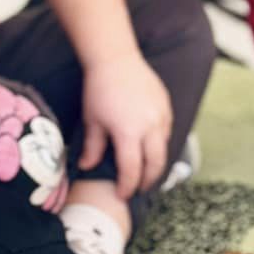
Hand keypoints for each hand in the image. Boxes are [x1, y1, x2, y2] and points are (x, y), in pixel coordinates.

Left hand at [79, 50, 174, 198]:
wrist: (115, 58)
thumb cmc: (99, 89)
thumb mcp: (92, 120)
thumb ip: (93, 147)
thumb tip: (87, 167)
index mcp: (129, 132)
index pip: (132, 170)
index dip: (127, 186)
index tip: (122, 194)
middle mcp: (150, 126)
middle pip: (155, 165)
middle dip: (147, 181)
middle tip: (138, 189)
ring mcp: (161, 115)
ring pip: (164, 148)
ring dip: (155, 163)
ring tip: (145, 171)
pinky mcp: (166, 106)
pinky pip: (167, 132)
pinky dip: (160, 144)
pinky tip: (150, 147)